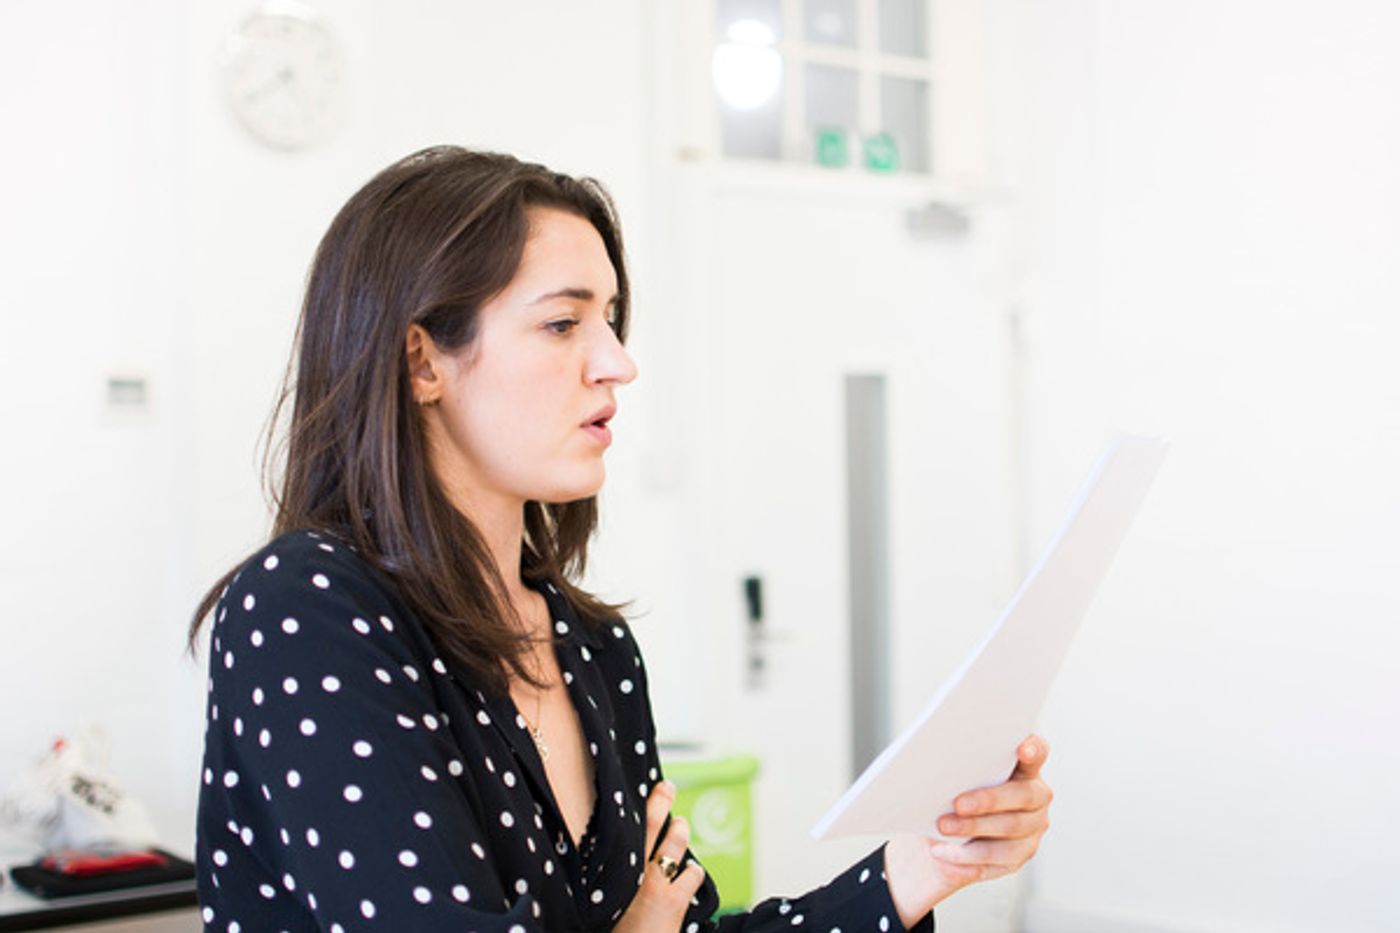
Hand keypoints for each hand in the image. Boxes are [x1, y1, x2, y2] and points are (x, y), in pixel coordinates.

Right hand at [613, 780, 705, 932]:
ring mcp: (658, 888)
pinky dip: (692, 872)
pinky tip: (691, 872)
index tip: (658, 787)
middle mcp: (638, 875)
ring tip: (681, 826)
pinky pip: (691, 876)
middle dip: (663, 806)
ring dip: (681, 835)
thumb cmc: (609, 929)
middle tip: (668, 789)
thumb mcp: (602, 902)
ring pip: (676, 849)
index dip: (649, 806)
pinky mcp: (675, 903)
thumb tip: (614, 869)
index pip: (631, 830)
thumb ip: (609, 883)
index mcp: (617, 873)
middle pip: (655, 830)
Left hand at [884, 735, 1053, 927]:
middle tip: (958, 804)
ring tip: (943, 827)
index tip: (1023, 749)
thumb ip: (957, 771)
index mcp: (1022, 769)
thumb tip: (937, 766)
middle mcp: (1035, 798)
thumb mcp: (952, 781)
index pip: (1036, 753)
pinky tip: (944, 853)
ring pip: (1009, 827)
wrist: (940, 840)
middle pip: (1022, 795)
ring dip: (973, 828)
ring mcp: (1031, 828)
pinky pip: (996, 858)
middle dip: (988, 799)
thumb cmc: (948, 798)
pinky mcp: (1018, 857)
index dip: (1033, 749)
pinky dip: (967, 856)